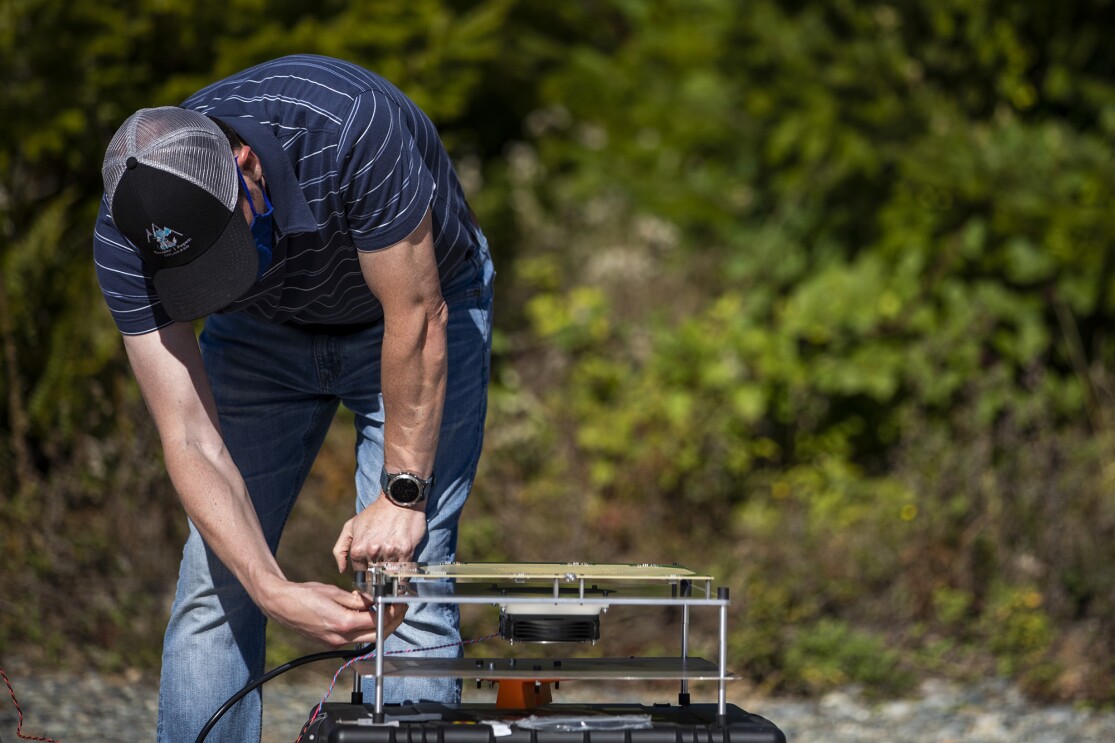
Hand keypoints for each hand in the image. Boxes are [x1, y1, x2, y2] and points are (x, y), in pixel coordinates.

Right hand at [260, 579, 406, 647]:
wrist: (281, 605)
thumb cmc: (305, 595)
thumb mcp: (334, 592)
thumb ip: (357, 599)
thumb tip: (373, 601)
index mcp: (342, 623)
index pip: (376, 621)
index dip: (391, 612)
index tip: (398, 604)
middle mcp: (340, 637)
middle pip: (376, 635)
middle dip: (392, 623)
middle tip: (400, 609)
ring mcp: (334, 643)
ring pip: (366, 639)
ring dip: (380, 627)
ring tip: (387, 611)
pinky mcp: (330, 643)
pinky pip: (354, 638)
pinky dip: (365, 629)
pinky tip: (367, 616)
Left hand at [333, 496, 427, 570]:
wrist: (398, 499)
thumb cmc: (374, 513)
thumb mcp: (351, 526)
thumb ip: (341, 549)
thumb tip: (342, 570)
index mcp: (358, 549)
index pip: (360, 572)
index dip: (366, 570)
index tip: (371, 566)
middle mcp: (373, 552)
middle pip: (375, 574)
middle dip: (378, 571)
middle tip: (383, 563)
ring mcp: (390, 552)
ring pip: (389, 573)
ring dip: (391, 571)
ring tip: (393, 560)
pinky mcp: (406, 551)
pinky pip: (403, 571)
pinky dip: (403, 573)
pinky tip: (401, 567)